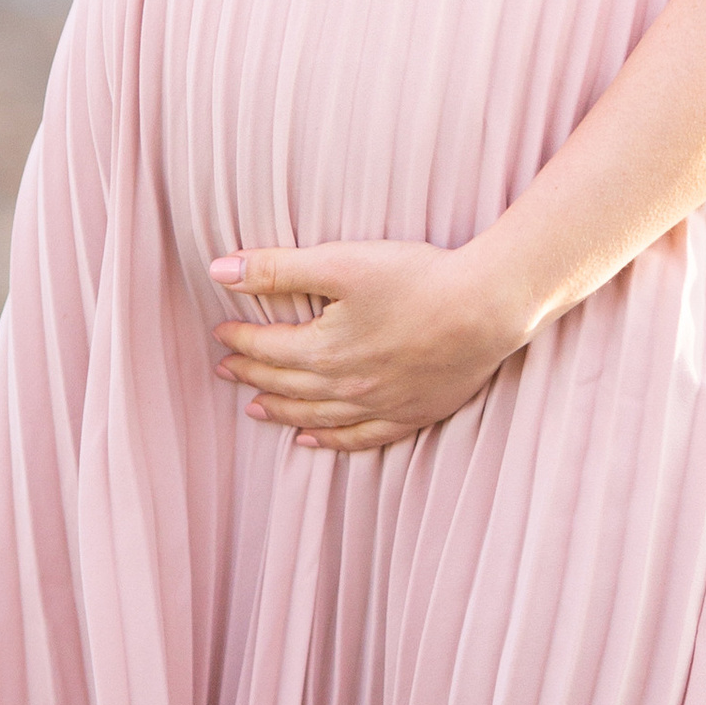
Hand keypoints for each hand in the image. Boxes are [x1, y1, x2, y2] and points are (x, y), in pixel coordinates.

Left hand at [208, 237, 529, 451]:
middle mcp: (345, 387)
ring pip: (315, 417)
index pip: (267, 348)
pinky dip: (330, 442)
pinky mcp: (411, 413)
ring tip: (255, 409)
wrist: (485, 308)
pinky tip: (312, 441)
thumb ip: (277, 269)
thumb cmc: (416, 278)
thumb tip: (219, 271)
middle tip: (226, 369)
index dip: (240, 340)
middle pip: (285, 384)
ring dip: (281, 411)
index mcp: (324, 350)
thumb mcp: (341, 262)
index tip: (220, 333)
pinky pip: (360, 438)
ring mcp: (379, 406)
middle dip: (251, 375)